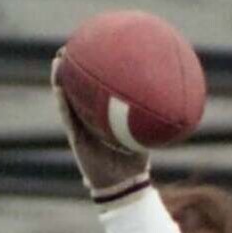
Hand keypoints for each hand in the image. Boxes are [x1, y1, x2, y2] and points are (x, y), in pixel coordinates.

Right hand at [50, 52, 149, 201]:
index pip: (97, 92)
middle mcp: (91, 119)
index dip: (93, 73)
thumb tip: (173, 105)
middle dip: (75, 68)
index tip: (94, 51)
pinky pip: (67, 116)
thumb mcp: (144, 136)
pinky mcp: (75, 137)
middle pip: (79, 89)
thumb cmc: (135, 163)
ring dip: (61, 79)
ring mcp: (81, 127)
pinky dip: (62, 102)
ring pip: (67, 98)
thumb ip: (150, 121)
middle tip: (73, 47)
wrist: (122, 185)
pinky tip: (59, 86)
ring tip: (58, 60)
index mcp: (105, 117)